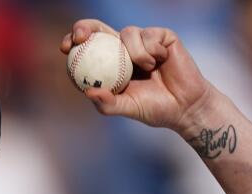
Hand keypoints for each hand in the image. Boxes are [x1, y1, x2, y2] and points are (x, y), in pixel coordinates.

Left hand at [60, 20, 214, 132]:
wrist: (185, 106)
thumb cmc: (155, 109)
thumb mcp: (127, 108)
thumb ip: (108, 103)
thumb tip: (87, 91)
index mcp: (111, 64)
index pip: (88, 48)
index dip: (74, 42)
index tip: (66, 47)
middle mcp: (124, 49)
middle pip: (99, 29)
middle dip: (85, 27)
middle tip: (80, 36)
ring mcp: (143, 40)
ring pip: (128, 32)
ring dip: (135, 52)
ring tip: (148, 68)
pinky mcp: (162, 36)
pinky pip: (149, 34)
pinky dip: (152, 49)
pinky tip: (161, 60)